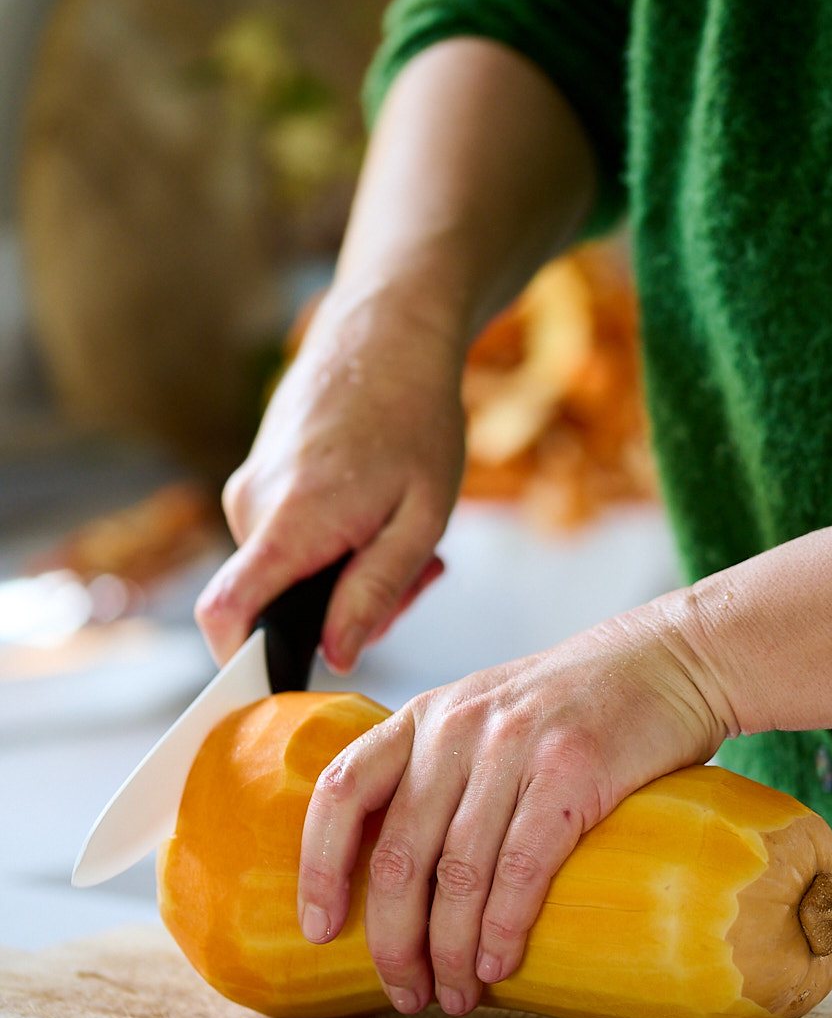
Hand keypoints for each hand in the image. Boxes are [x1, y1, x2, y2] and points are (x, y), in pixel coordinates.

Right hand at [195, 283, 465, 671]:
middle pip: (276, 603)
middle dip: (342, 611)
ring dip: (347, 573)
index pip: (226, 614)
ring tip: (403, 532)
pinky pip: (287, 540)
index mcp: (289, 522)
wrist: (386, 331)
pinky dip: (334, 543)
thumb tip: (336, 655)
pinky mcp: (257, 479)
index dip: (244, 664)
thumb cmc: (413, 418)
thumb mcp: (419, 519)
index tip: (281, 686)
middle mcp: (251, 507)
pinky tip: (377, 510)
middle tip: (414, 579)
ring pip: (287, 572)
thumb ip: (374, 593)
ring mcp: (248, 489)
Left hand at [297, 604, 728, 1015]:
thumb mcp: (487, 714)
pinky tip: (501, 964)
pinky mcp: (573, 769)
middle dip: (393, 941)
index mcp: (424, 716)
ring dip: (452, 951)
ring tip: (457, 996)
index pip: (342, 791)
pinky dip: (505, 927)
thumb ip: (442, 771)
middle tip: (407, 993)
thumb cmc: (577, 703)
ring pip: (458, 873)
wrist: (670, 657)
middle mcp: (457, 727)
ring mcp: (514, 746)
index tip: (321, 930)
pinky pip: (522, 867)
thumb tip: (401, 879)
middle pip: (398, 855)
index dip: (320, 867)